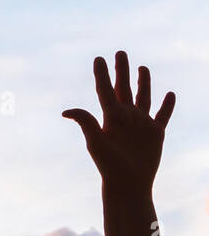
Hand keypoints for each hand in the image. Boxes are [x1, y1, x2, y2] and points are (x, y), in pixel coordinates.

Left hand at [63, 52, 173, 196]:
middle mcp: (125, 117)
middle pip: (124, 88)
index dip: (102, 74)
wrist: (128, 183)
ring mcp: (141, 124)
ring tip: (143, 67)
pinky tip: (170, 93)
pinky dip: (168, 105)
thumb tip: (66, 111)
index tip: (98, 58)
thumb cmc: (109, 164)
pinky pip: (163, 115)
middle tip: (120, 52)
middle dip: (122, 70)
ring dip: (143, 82)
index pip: (105, 89)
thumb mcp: (95, 141)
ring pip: (143, 97)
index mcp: (110, 116)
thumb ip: (86, 122)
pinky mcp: (156, 133)